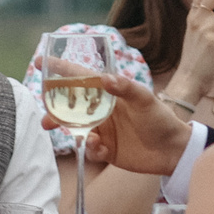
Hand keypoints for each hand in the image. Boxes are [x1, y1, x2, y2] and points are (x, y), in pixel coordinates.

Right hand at [59, 70, 190, 175]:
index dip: (60, 70)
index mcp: (109, 93)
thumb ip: (125, 88)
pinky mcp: (105, 150)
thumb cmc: (161, 119)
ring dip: (68, 131)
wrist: (172, 151)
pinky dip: (91, 149)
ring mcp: (102, 130)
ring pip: (75, 129)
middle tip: (46, 119)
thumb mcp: (145, 100)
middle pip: (70, 107)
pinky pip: (89, 149)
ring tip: (71, 133)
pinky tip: (101, 148)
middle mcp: (101, 110)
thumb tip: (105, 78)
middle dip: (55, 111)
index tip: (40, 62)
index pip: (80, 78)